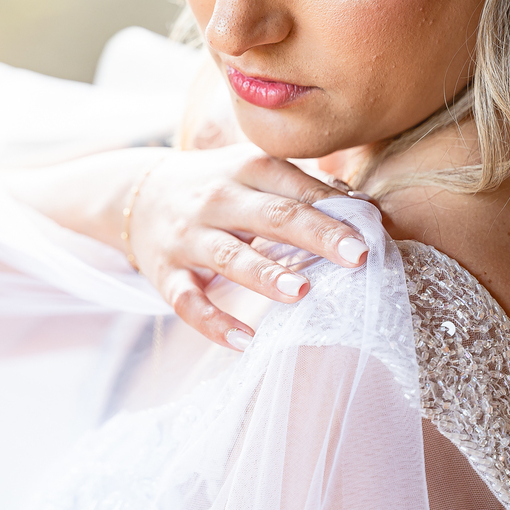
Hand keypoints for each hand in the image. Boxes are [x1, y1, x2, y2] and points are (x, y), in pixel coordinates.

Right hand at [126, 143, 368, 349]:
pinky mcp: (166, 273)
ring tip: (302, 293)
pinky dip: (214, 323)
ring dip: (265, 275)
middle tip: (356, 257)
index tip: (373, 230)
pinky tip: (245, 341)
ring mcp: (189, 237)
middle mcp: (217, 199)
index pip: (295, 188)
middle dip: (315, 236)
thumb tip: (364, 208)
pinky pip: (189, 302)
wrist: (136, 193)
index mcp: (246, 168)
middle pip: (271, 217)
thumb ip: (304, 186)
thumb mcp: (253, 171)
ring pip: (229, 256)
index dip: (333, 208)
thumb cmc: (216, 185)